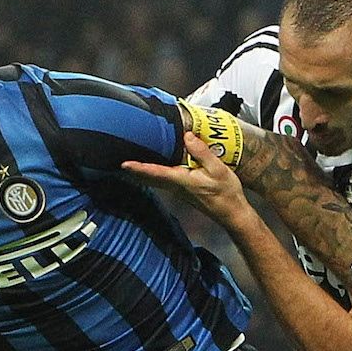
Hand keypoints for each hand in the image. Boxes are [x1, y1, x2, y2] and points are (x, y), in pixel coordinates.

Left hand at [121, 132, 255, 228]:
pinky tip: (152, 169)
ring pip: (155, 181)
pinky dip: (153, 174)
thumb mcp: (218, 169)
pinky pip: (163, 181)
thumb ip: (201, 152)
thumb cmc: (226, 193)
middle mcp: (177, 187)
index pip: (156, 172)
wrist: (232, 213)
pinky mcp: (183, 191)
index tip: (124, 164)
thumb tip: (187, 136)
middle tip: (119, 161)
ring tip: (130, 164)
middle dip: (134, 171)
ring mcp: (179, 191)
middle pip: (150, 178)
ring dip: (142, 173)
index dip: (139, 167)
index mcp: (182, 180)